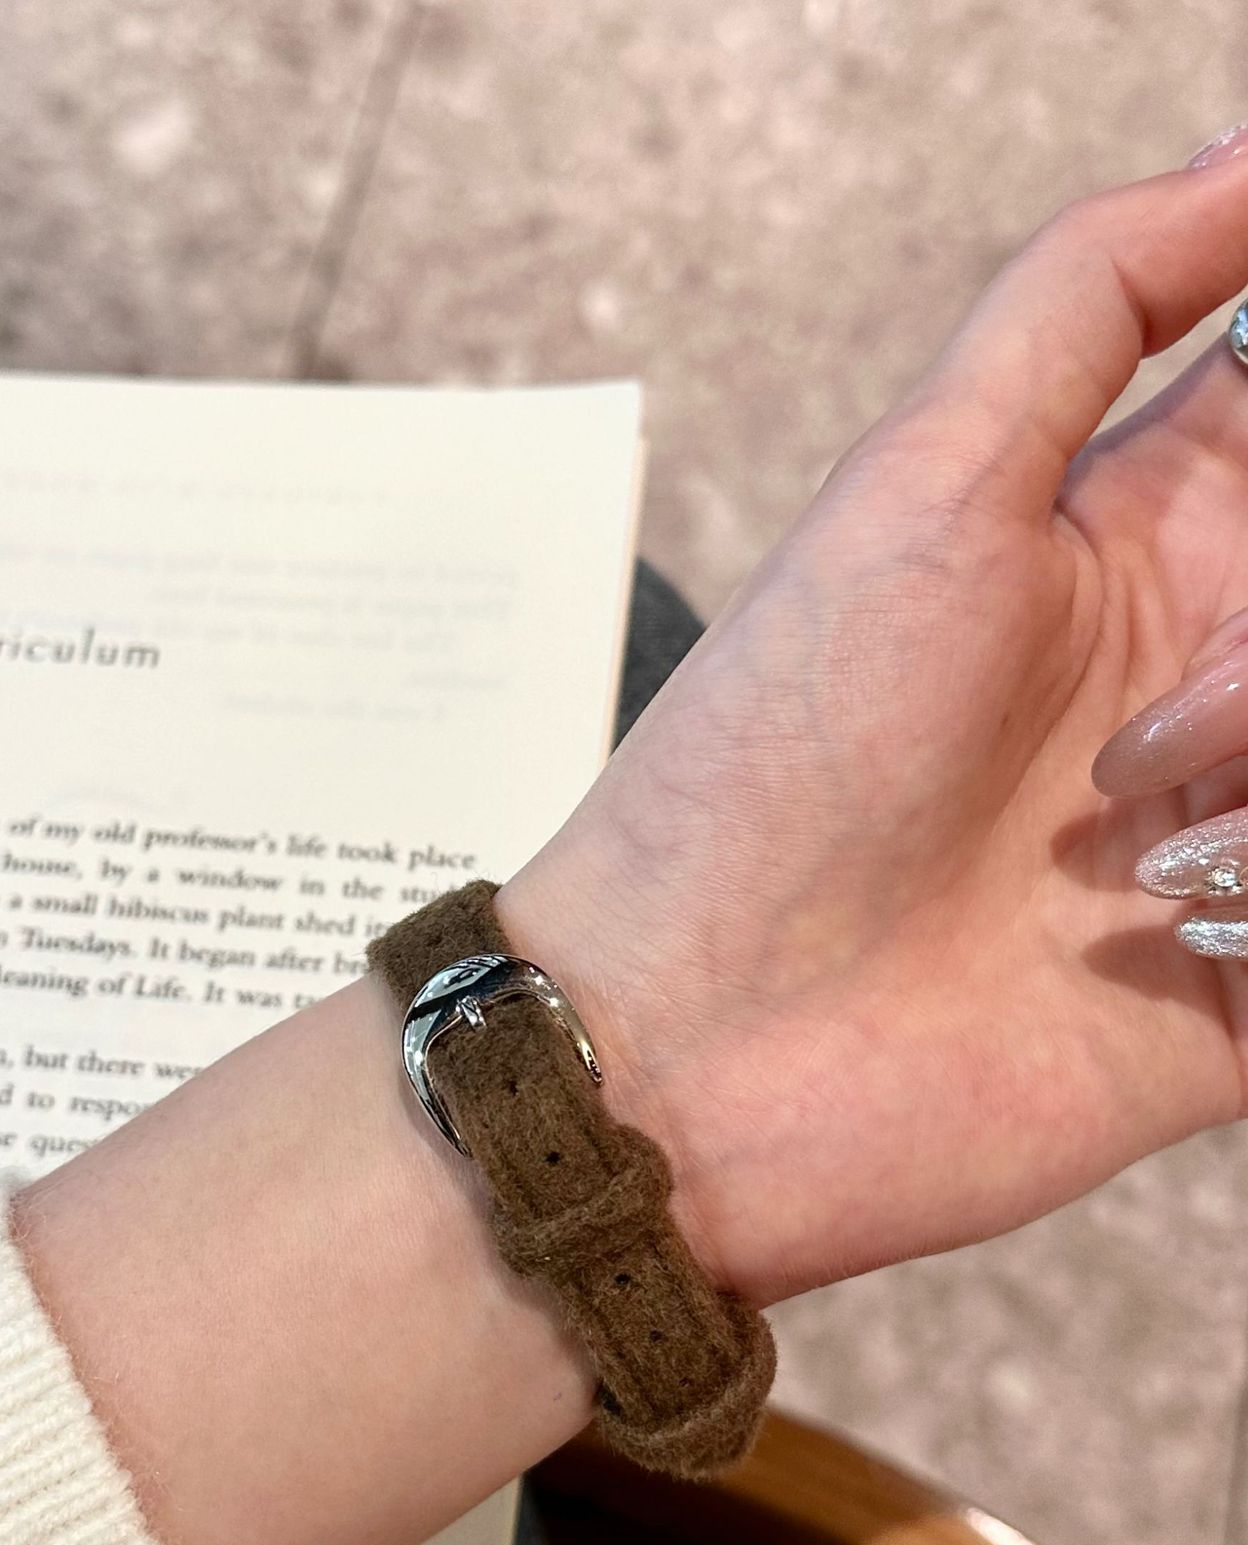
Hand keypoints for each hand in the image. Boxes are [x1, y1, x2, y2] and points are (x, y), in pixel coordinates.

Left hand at [501, 150, 1247, 1303]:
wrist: (701, 1042)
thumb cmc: (779, 760)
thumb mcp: (926, 485)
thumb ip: (1086, 305)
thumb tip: (1245, 152)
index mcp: (1143, 540)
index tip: (1228, 523)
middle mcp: (1205, 680)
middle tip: (1153, 738)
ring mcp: (1229, 837)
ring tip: (1138, 855)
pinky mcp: (1243, 1000)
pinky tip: (1183, 939)